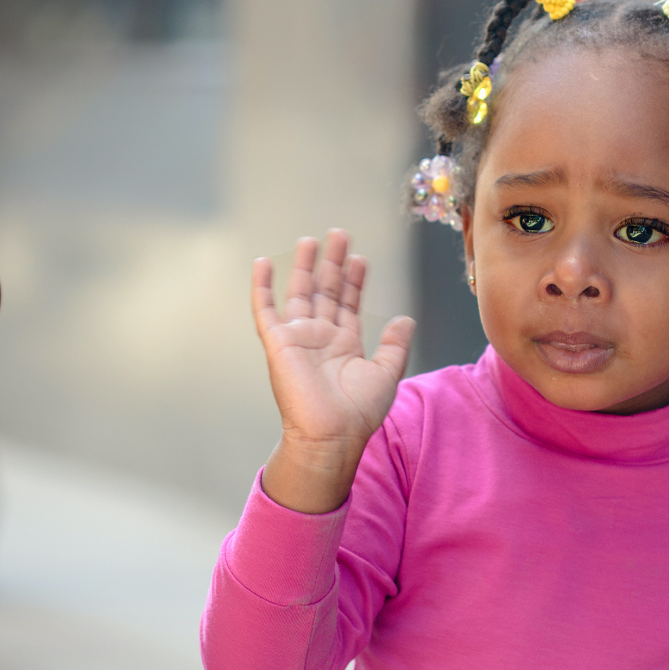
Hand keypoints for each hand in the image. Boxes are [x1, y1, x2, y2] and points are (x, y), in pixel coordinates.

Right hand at [253, 230, 413, 513]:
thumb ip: (394, 343)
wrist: (332, 435)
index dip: (353, 280)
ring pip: (300, 293)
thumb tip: (406, 318)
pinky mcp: (277, 343)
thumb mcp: (386, 372)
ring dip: (305, 266)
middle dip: (332, 263)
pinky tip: (262, 262)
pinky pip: (265, 309)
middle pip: (325, 291)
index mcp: (344, 344)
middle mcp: (320, 338)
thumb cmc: (358, 413)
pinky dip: (261, 286)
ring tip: (312, 240)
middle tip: (339, 234)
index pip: (347, 303)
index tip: (360, 258)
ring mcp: (297, 339)